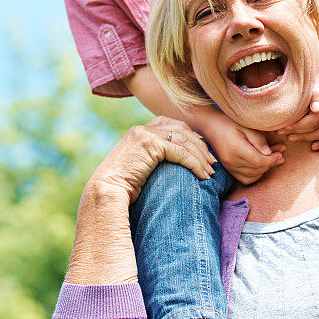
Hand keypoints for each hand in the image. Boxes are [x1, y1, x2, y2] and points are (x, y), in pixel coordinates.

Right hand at [90, 117, 216, 204]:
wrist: (105, 193)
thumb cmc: (122, 188)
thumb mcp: (140, 168)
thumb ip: (154, 160)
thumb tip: (177, 165)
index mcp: (140, 132)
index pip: (174, 126)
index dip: (192, 137)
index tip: (204, 153)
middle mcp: (142, 129)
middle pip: (182, 130)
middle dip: (200, 146)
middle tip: (213, 163)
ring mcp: (144, 133)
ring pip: (184, 140)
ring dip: (201, 156)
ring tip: (210, 172)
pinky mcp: (149, 143)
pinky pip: (180, 151)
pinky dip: (195, 163)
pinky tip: (202, 175)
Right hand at [204, 111, 285, 184]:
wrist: (211, 126)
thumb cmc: (230, 123)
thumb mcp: (246, 126)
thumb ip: (258, 139)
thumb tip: (269, 153)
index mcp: (235, 148)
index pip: (258, 160)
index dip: (272, 159)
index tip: (280, 153)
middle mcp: (231, 161)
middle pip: (257, 169)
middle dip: (271, 163)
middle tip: (281, 154)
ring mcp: (229, 167)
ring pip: (252, 176)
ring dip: (265, 169)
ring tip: (274, 159)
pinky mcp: (229, 169)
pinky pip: (245, 179)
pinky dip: (256, 175)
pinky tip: (262, 166)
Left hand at [277, 50, 318, 149]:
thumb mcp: (316, 79)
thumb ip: (315, 93)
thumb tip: (316, 109)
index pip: (311, 120)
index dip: (296, 126)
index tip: (282, 126)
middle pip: (314, 128)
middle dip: (296, 132)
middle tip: (280, 132)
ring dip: (305, 138)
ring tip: (290, 138)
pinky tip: (313, 147)